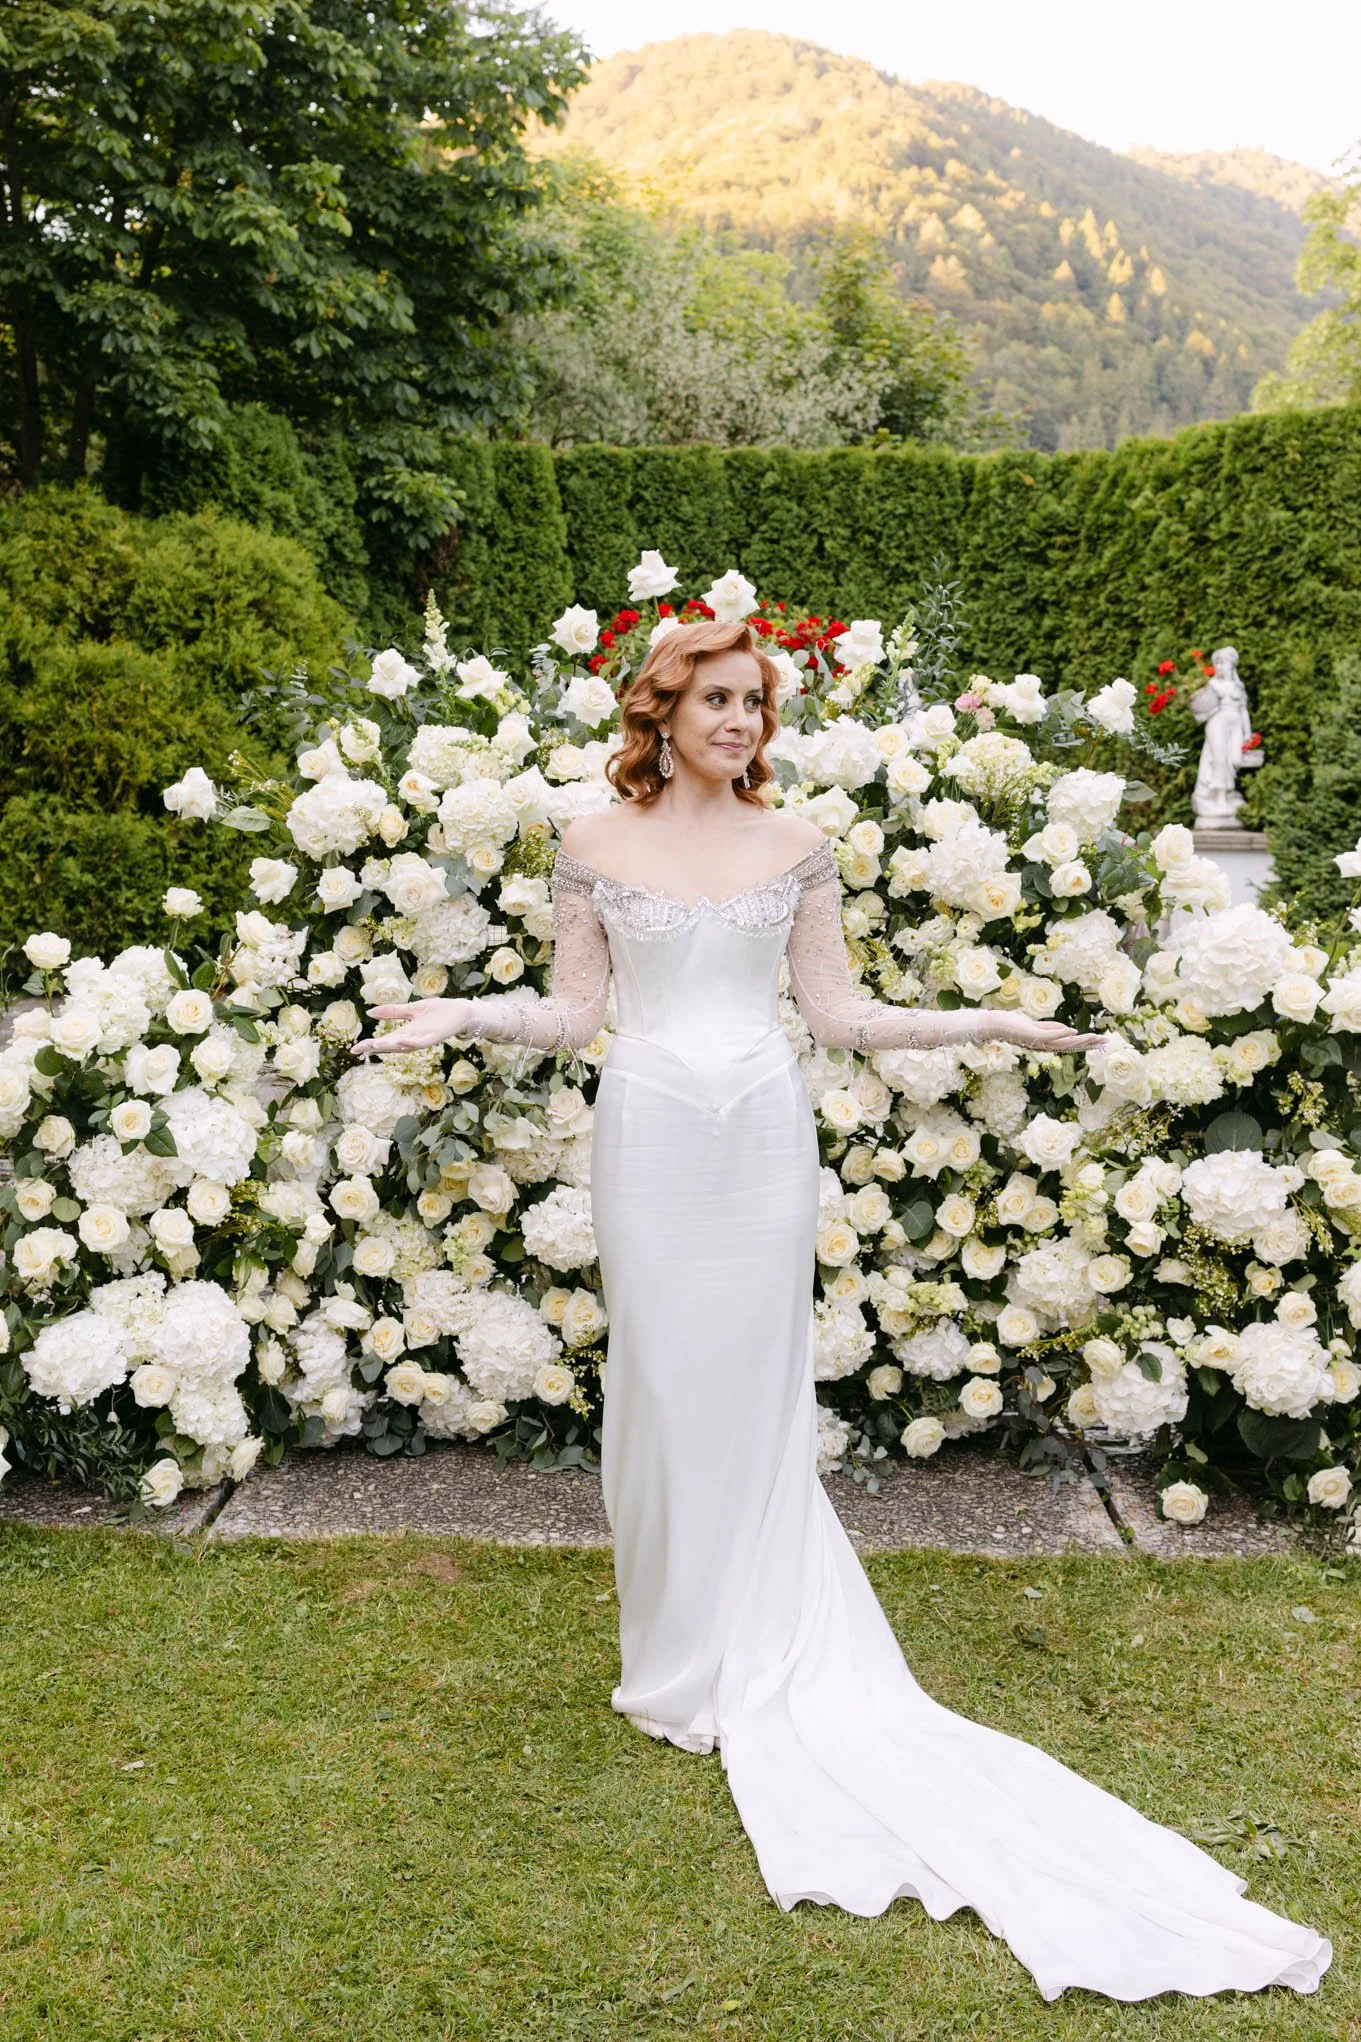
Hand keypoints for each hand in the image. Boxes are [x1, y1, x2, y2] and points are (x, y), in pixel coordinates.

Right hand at [351, 998, 473, 1056]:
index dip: (369, 1046)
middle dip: (376, 1047)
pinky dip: (413, 1042)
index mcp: (405, 1033)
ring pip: (405, 1046)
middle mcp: (413, 1039)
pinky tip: (403, 1040)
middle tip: (361, 1048)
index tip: (354, 1049)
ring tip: (376, 1045)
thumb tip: (369, 1012)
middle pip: (391, 1046)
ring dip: (391, 1046)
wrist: (462, 1012)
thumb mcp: (411, 1009)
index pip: (383, 1041)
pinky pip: (423, 1043)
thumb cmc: (438, 1012)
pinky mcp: (436, 1037)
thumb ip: (392, 1012)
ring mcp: (424, 1039)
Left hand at [999, 1016, 1113, 1054]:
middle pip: (1071, 1046)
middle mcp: (1044, 1046)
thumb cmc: (1013, 1025)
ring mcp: (1038, 1041)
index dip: (1087, 1043)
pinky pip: (1049, 1035)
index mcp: (1047, 1043)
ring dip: (1080, 1040)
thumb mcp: (1036, 1026)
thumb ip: (1052, 1028)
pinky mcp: (1031, 1034)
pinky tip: (1073, 1030)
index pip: (1071, 1044)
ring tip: (1094, 1037)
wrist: (994, 1025)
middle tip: (1106, 1041)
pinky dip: (1061, 1033)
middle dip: (1089, 1043)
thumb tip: (1070, 1030)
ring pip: (1063, 1042)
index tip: (1102, 1042)